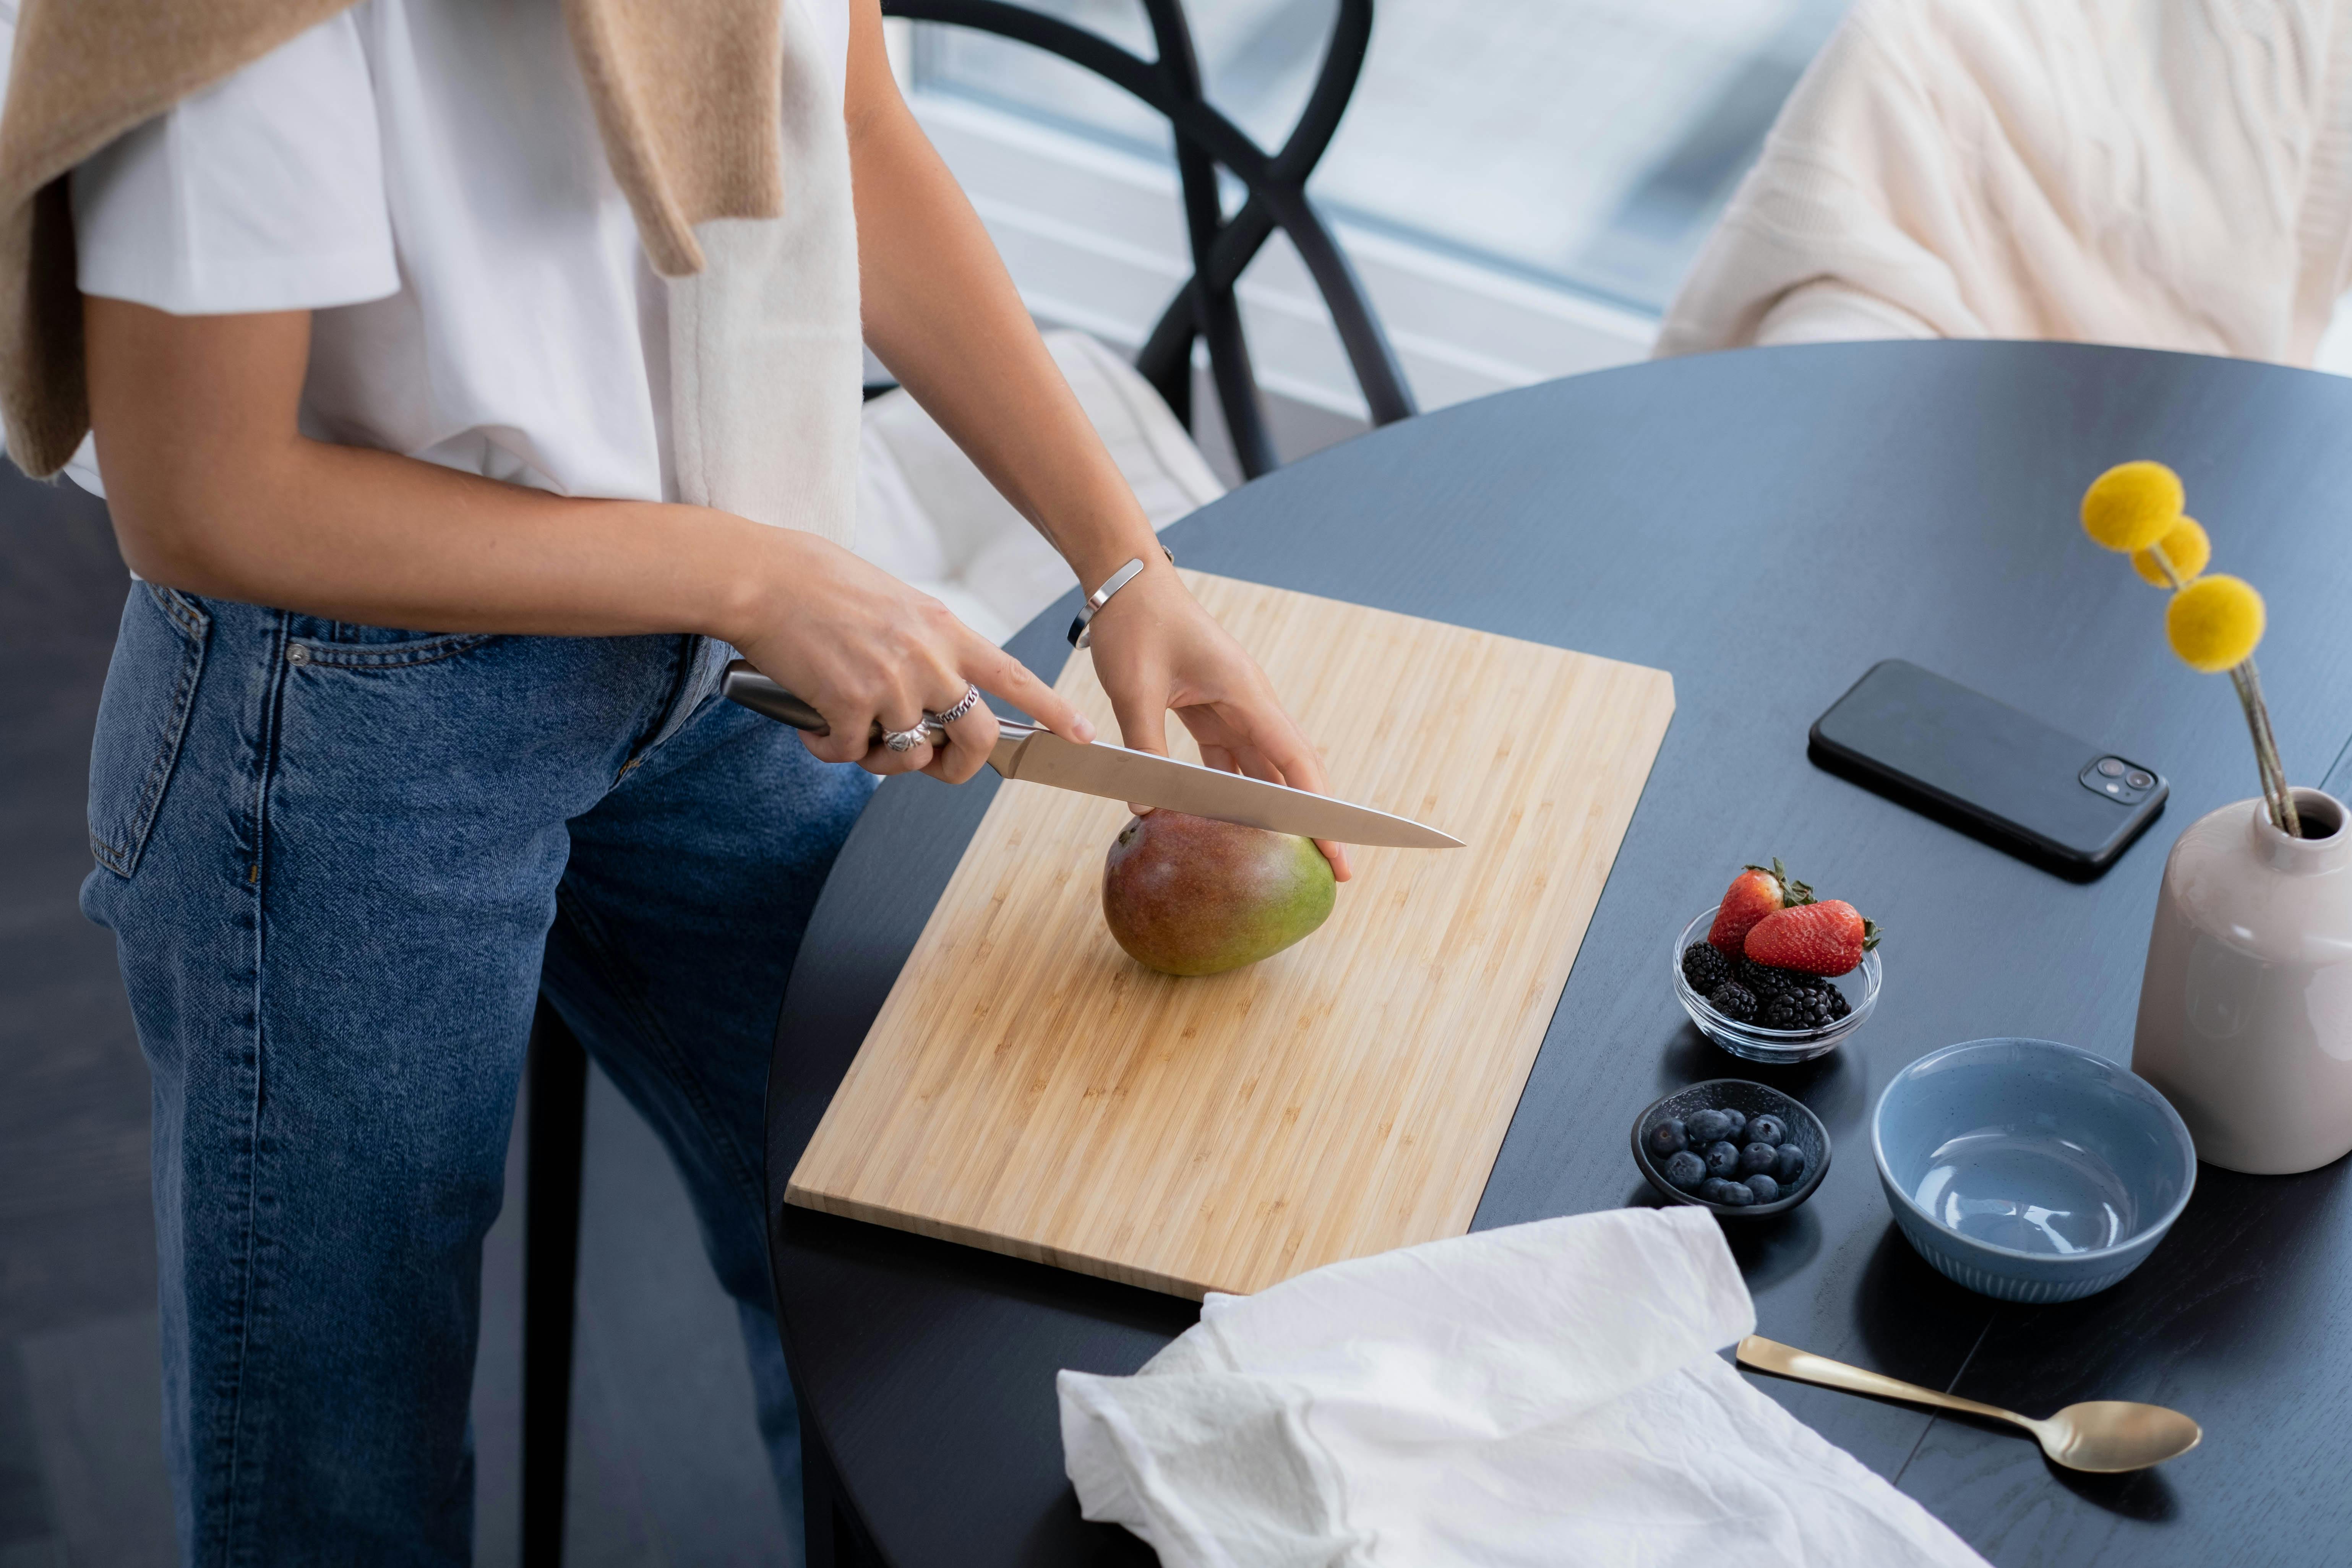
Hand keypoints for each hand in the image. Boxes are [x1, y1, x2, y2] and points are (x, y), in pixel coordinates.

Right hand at [725, 529, 1092, 781]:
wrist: (764, 578)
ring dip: (879, 759)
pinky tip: (813, 728)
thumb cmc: (822, 587)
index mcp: (945, 630)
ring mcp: (892, 684)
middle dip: (960, 766)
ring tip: (851, 734)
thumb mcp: (897, 605)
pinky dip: (830, 750)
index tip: (1084, 734)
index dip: (1055, 710)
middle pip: (977, 736)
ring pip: (910, 755)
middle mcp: (929, 659)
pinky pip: (853, 755)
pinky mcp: (851, 705)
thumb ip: (926, 648)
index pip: (1015, 676)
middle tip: (933, 765)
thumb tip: (932, 697)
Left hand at [1081, 563, 1352, 880]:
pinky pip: (1230, 757)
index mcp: (1246, 694)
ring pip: (1263, 767)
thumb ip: (1144, 747)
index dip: (1319, 811)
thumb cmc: (1136, 624)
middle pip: (1291, 770)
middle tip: (1332, 868)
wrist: (1128, 581)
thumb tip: (1146, 806)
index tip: (1337, 849)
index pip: (1296, 762)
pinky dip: (1232, 790)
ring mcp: (1233, 707)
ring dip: (1272, 809)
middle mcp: (1250, 702)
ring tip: (1285, 856)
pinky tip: (1229, 824)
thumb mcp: (1135, 689)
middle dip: (1312, 819)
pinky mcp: (1211, 710)